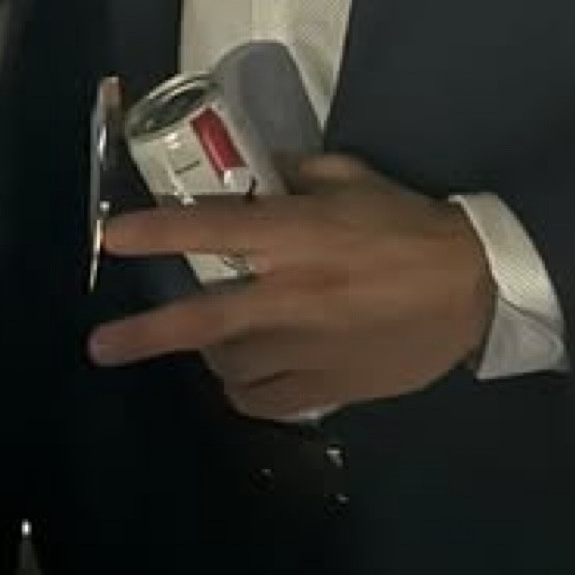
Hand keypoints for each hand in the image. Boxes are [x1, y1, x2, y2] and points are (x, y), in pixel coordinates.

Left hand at [88, 155, 494, 420]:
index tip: (112, 238)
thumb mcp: (348, 177)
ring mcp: (308, 347)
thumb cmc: (407, 223)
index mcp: (292, 235)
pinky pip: (268, 400)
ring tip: (206, 342)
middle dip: (145, 334)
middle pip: (203, 321)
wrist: (474, 287)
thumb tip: (255, 174)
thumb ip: (294, 174)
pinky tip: (241, 377)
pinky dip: (244, 390)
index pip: (208, 230)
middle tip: (100, 345)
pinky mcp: (332, 387)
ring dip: (208, 354)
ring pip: (230, 366)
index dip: (155, 233)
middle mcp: (289, 294)